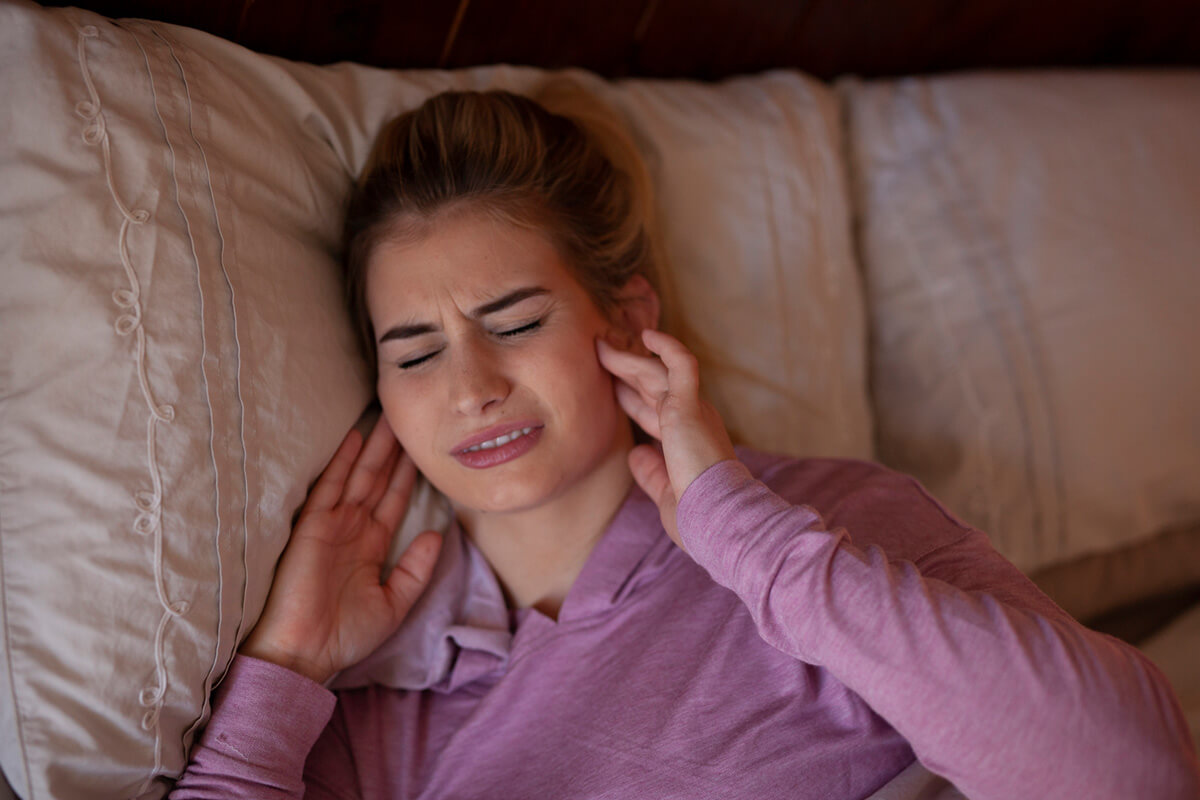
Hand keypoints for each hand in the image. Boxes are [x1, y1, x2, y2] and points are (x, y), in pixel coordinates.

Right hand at [240, 416, 441, 683]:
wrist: (305, 653)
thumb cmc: (345, 636)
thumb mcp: (393, 603)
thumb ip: (416, 569)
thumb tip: (438, 534)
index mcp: (371, 545)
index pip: (395, 500)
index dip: (409, 475)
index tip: (424, 448)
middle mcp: (354, 529)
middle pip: (379, 480)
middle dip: (395, 450)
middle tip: (409, 417)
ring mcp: (333, 524)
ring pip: (360, 476)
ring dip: (376, 448)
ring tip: (391, 416)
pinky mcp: (313, 526)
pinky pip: (330, 486)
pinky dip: (343, 461)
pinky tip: (356, 437)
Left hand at [597, 329, 735, 548]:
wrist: (717, 518)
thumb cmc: (697, 515)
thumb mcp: (665, 492)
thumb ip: (651, 471)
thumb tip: (635, 454)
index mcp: (686, 441)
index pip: (653, 412)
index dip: (631, 399)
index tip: (611, 388)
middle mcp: (692, 420)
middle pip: (650, 387)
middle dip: (625, 371)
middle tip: (600, 354)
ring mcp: (692, 411)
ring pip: (655, 373)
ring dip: (627, 359)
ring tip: (602, 344)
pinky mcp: (690, 406)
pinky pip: (681, 364)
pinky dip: (666, 347)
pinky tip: (647, 334)